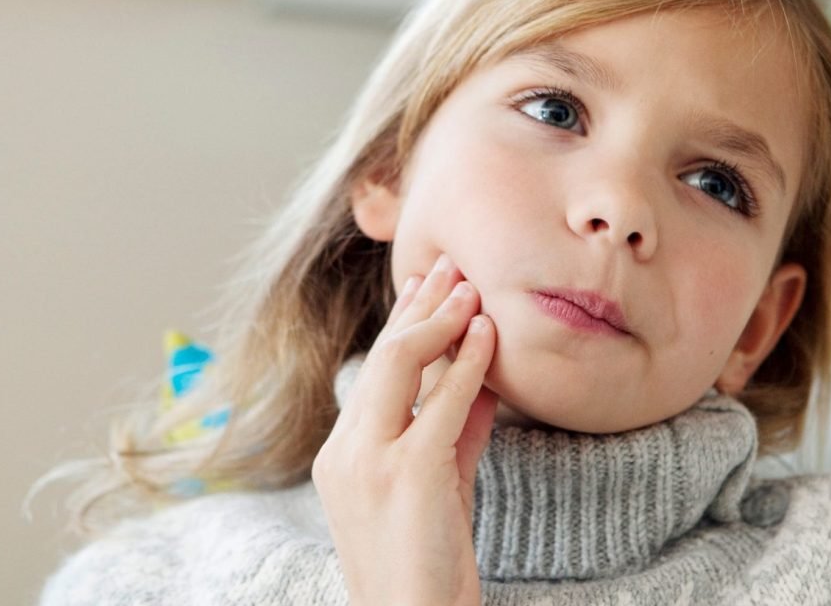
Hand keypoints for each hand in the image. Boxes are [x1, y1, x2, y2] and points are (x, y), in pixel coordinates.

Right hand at [313, 253, 498, 605]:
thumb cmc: (430, 565)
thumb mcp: (441, 485)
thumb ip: (454, 430)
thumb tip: (480, 377)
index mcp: (343, 456)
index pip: (375, 372)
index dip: (404, 324)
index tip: (429, 288)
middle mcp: (346, 452)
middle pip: (382, 357)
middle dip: (419, 305)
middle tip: (451, 265)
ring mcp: (370, 462)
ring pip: (401, 363)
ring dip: (441, 317)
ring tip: (472, 285)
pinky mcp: (407, 475)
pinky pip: (442, 402)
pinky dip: (468, 361)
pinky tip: (487, 334)